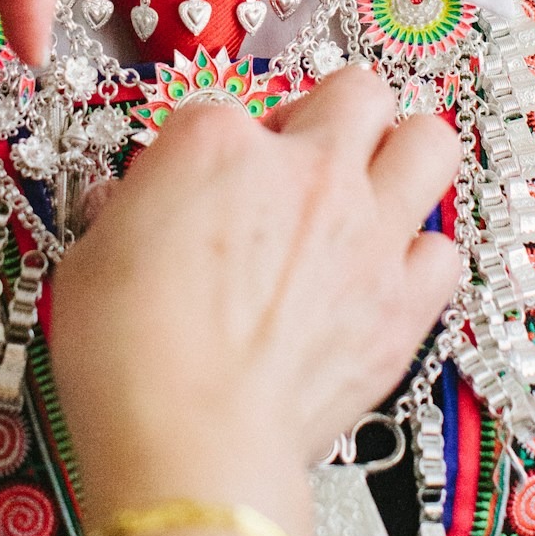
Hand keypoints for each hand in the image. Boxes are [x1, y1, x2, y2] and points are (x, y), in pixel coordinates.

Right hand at [51, 64, 460, 535]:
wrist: (192, 445)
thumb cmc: (130, 361)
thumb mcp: (92, 258)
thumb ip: (131, 214)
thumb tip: (137, 209)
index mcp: (215, 145)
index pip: (225, 107)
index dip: (215, 148)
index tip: (206, 181)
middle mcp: (305, 171)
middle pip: (357, 90)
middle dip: (338, 112)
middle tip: (314, 149)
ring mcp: (365, 231)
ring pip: (431, 140)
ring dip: (405, 156)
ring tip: (377, 185)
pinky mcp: (402, 302)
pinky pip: (443, 250)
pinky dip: (420, 258)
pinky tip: (386, 274)